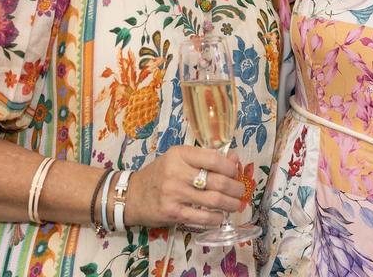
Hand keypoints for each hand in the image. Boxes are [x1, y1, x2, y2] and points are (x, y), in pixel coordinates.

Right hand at [124, 145, 245, 227]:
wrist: (131, 195)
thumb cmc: (159, 174)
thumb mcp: (179, 159)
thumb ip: (205, 158)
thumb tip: (234, 160)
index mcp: (180, 154)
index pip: (214, 158)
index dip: (231, 167)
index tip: (236, 172)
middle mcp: (177, 172)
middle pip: (217, 181)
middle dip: (235, 188)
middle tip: (240, 191)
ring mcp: (174, 194)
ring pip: (213, 200)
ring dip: (230, 204)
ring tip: (236, 205)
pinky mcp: (172, 213)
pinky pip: (201, 217)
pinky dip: (216, 218)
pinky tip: (220, 217)